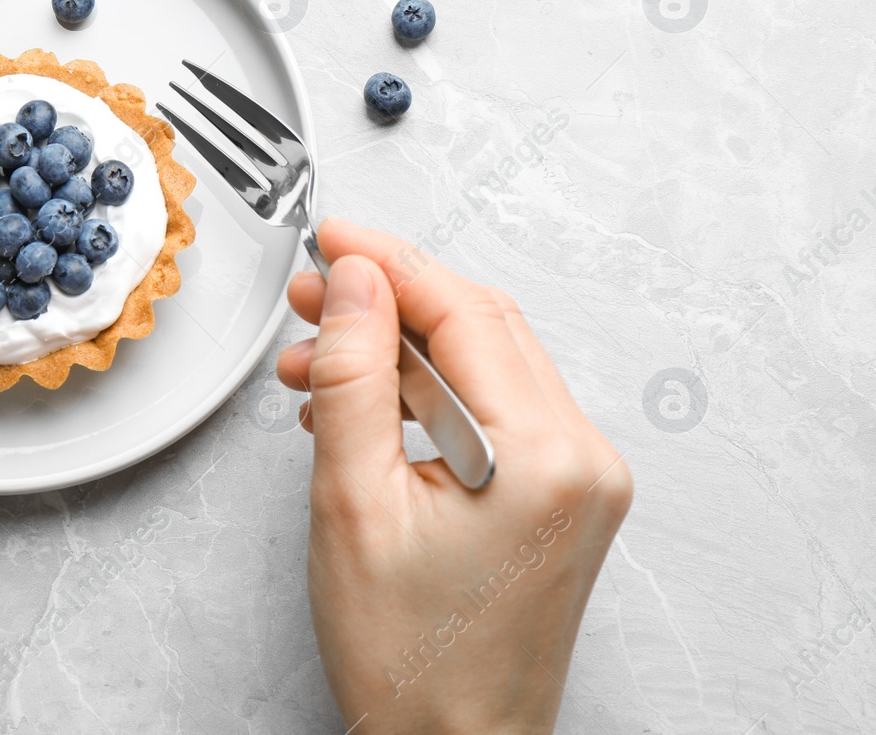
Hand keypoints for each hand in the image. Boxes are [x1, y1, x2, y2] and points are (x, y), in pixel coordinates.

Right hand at [278, 219, 631, 733]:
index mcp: (545, 458)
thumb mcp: (353, 503)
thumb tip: (360, 283)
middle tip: (316, 294)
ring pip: (484, 363)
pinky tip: (363, 403)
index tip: (333, 240)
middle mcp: (583, 459)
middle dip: (391, 300)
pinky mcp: (561, 494)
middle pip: (481, 328)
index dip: (390, 264)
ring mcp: (580, 477)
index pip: (465, 315)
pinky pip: (492, 408)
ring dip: (401, 348)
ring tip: (318, 359)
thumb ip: (355, 378)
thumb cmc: (411, 658)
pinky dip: (425, 392)